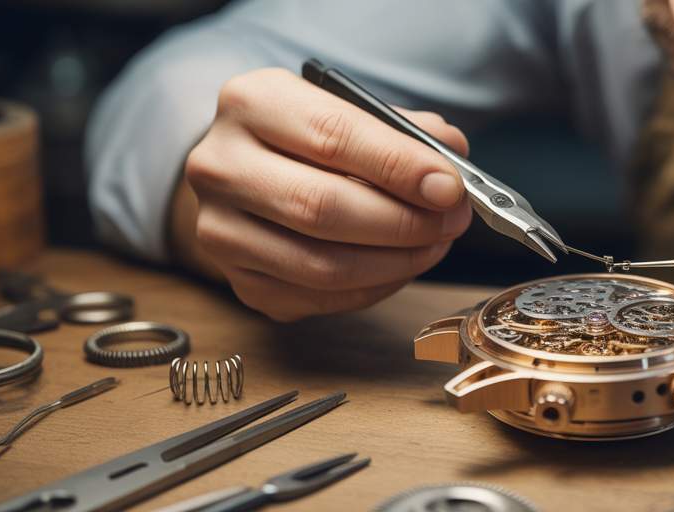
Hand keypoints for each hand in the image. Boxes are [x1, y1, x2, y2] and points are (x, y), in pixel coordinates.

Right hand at [183, 68, 472, 320]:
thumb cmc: (310, 141)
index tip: (450, 187)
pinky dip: (374, 288)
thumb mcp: (351, 111)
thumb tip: (453, 163)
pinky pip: (320, 297)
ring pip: (322, 265)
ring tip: (435, 244)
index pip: (333, 137)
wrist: (248, 173)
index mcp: (251, 103)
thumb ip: (405, 130)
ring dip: (396, 262)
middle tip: (452, 221)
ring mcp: (220, 230)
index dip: (399, 167)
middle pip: (322, 207)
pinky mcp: (239, 282)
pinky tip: (401, 266)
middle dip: (404, 221)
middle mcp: (220, 165)